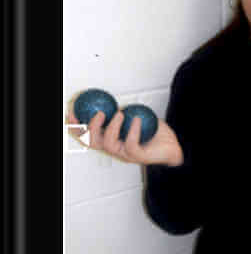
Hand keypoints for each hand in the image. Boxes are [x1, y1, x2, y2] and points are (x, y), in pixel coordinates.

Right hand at [65, 108, 183, 165]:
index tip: (72, 112)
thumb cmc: (154, 131)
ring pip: (109, 144)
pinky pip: (131, 144)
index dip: (76, 126)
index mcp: (111, 139)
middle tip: (99, 112)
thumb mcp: (135, 116)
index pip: (87, 135)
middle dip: (91, 127)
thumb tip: (109, 96)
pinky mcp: (138, 157)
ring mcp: (126, 154)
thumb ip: (122, 110)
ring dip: (111, 127)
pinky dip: (132, 130)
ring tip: (119, 113)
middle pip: (93, 142)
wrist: (174, 144)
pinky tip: (135, 118)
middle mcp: (115, 148)